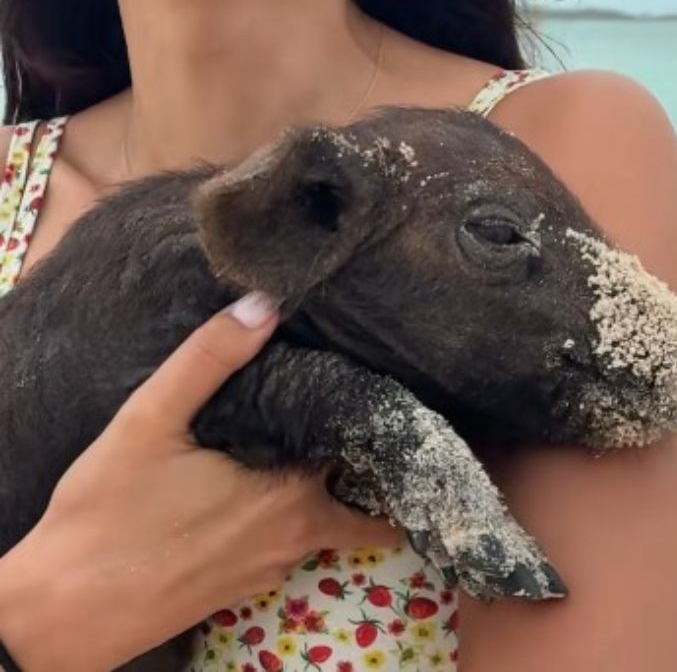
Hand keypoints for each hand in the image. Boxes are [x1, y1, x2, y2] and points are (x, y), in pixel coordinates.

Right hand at [0, 296, 396, 671]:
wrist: (61, 613)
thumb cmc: (106, 515)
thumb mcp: (151, 420)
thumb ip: (210, 358)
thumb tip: (265, 303)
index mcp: (288, 498)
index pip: (356, 450)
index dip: (365, 413)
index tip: (375, 377)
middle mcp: (291, 540)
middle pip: (349, 490)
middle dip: (359, 454)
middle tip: (355, 400)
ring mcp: (266, 571)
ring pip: (318, 517)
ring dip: (324, 481)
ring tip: (313, 427)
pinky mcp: (238, 587)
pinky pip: (284, 537)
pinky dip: (289, 506)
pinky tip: (259, 473)